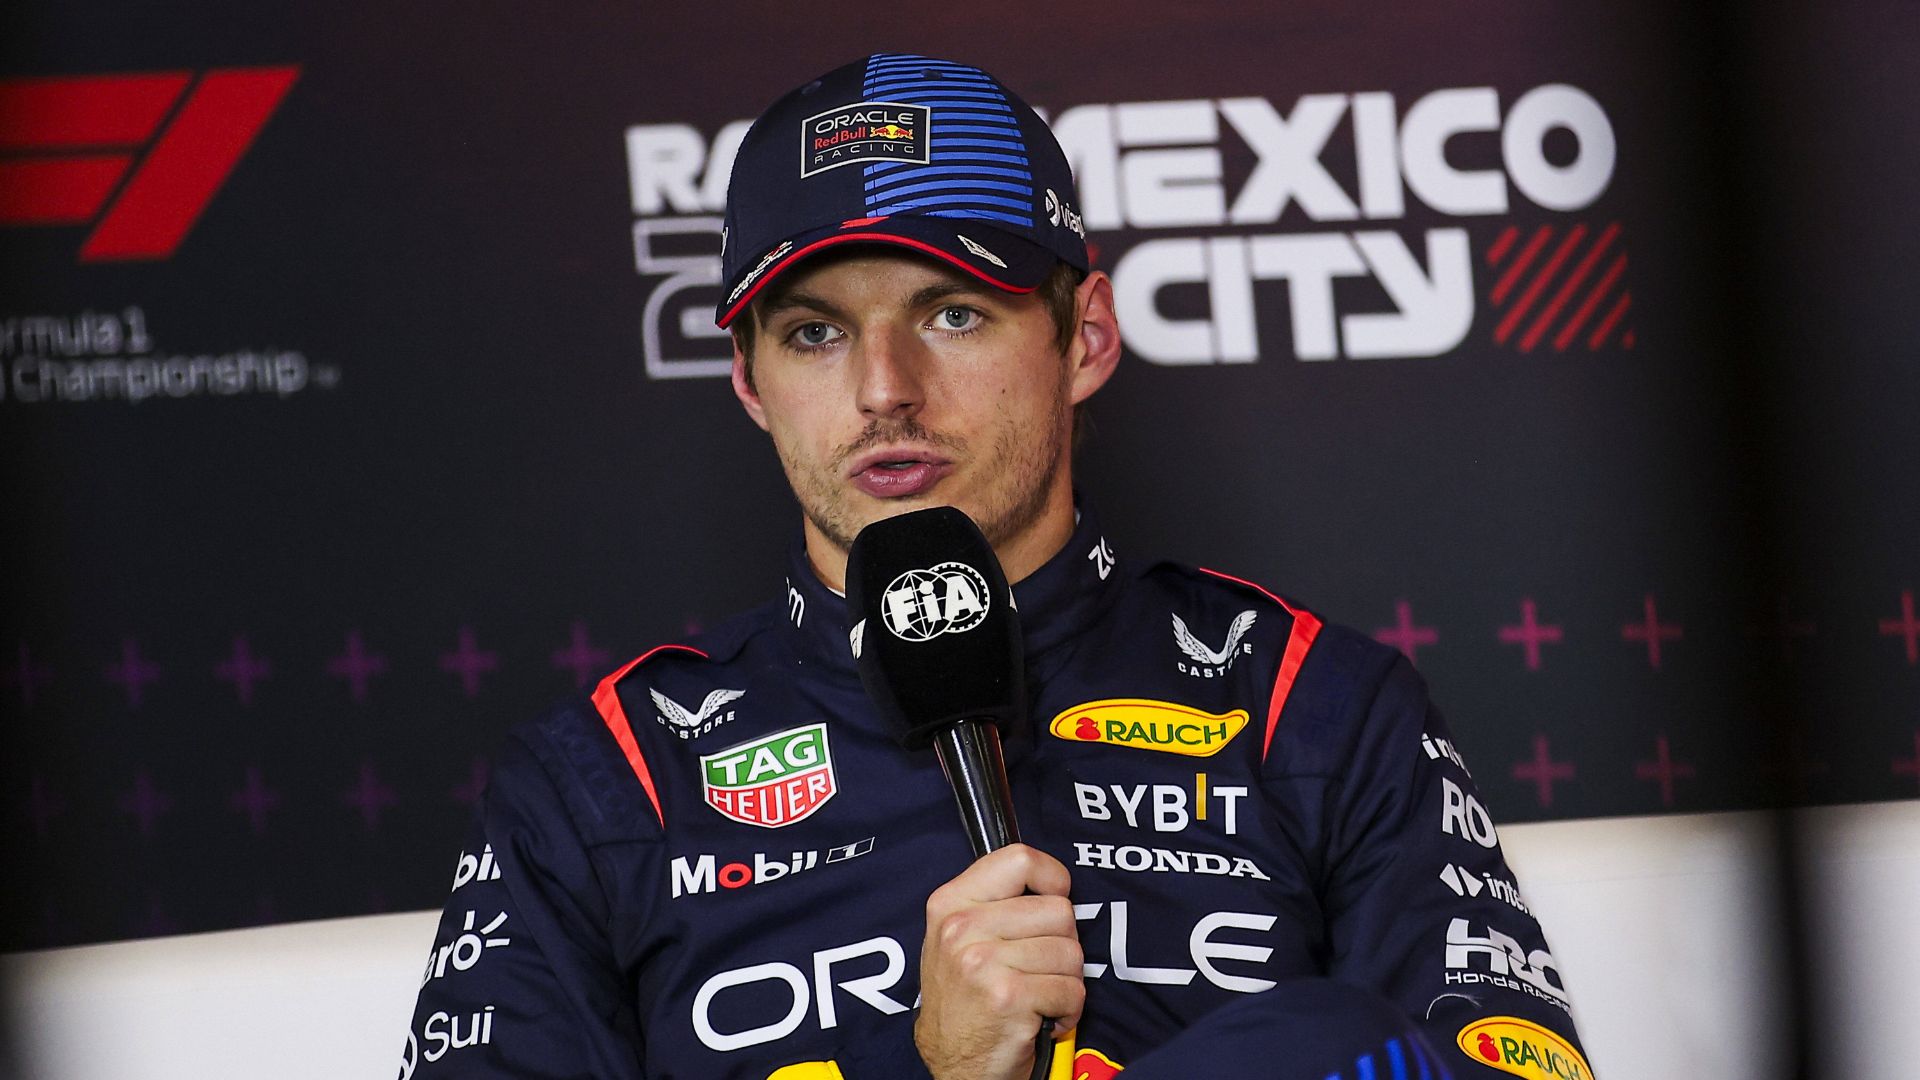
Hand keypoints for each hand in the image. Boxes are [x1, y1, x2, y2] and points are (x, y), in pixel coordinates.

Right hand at [914, 844, 1083, 1079]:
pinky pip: (1072, 990)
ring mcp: (982, 962)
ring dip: (1066, 980)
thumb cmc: (965, 998)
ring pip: (1071, 952)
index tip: (1054, 898)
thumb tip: (1053, 882)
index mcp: (951, 903)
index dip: (1052, 878)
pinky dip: (1068, 1009)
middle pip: (1058, 910)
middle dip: (1062, 943)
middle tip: (1039, 967)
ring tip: (1039, 993)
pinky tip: (1042, 1015)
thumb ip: (995, 901)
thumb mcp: (958, 936)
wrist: (953, 1062)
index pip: (1019, 859)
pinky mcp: (1008, 997)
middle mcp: (961, 928)